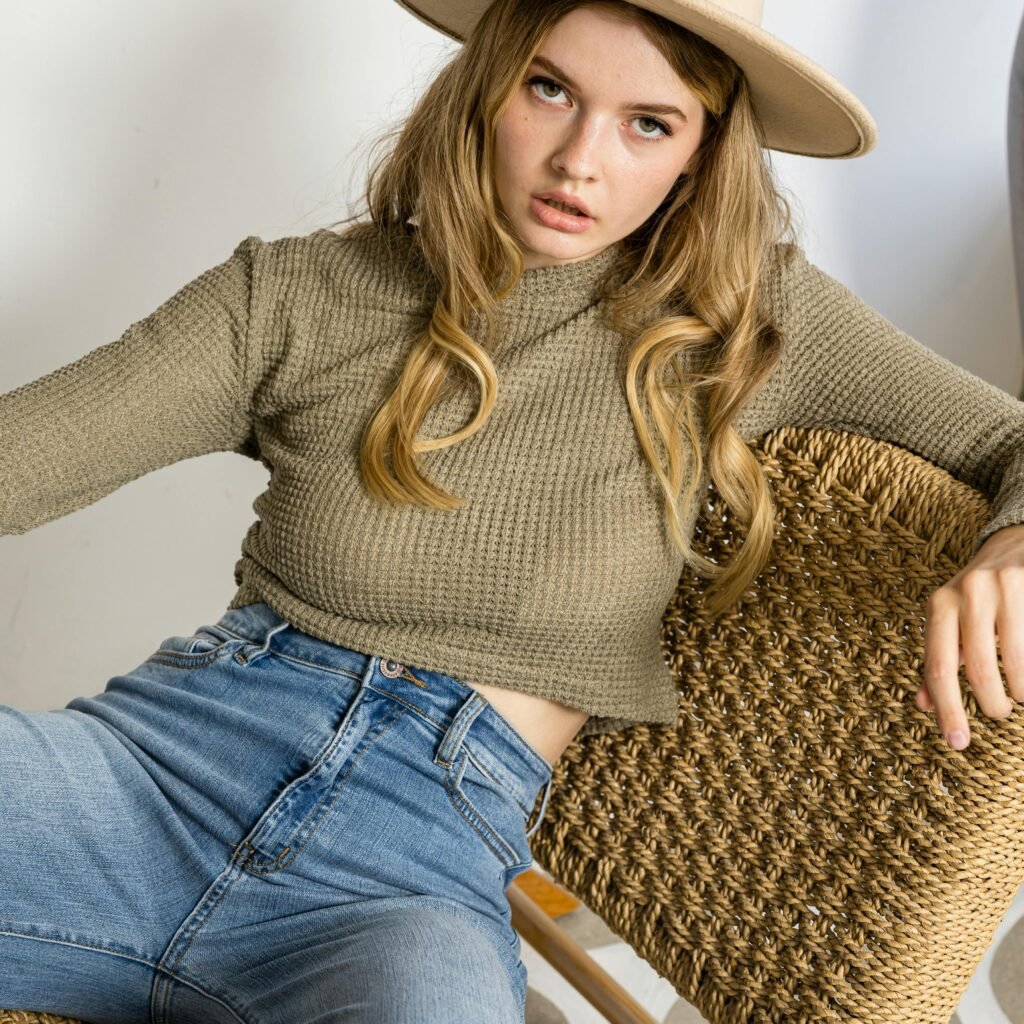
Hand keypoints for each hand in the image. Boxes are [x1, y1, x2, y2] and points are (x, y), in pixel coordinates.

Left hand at [914, 523, 1023, 749]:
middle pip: (980, 670)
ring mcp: (1007, 587)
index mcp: (940, 604)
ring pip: (1019, 664)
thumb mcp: (949, 619)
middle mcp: (969, 592)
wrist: (1015, 542)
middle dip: (991, 705)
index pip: (938, 666)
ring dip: (1023, 691)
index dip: (947, 709)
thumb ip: (939, 659)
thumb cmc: (979, 593)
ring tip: (1021, 693)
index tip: (956, 742)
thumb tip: (922, 705)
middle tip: (998, 712)